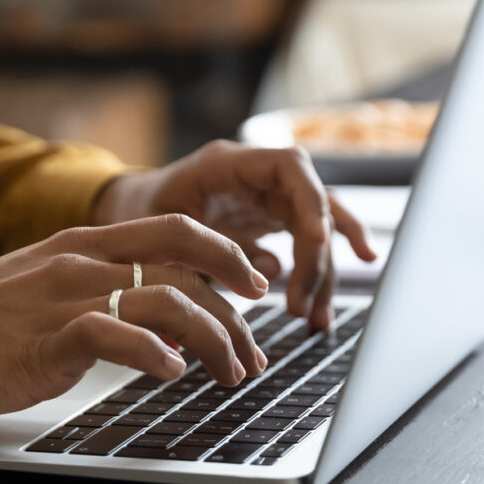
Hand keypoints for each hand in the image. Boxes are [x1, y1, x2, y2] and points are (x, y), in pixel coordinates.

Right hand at [0, 215, 269, 424]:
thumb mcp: (39, 297)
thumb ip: (94, 299)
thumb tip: (152, 327)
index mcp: (79, 246)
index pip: (174, 231)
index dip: (226, 255)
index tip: (255, 285)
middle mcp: (79, 261)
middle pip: (186, 264)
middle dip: (236, 306)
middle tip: (259, 346)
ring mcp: (63, 296)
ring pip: (166, 299)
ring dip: (214, 339)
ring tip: (232, 374)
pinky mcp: (46, 338)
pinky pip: (116, 336)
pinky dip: (154, 354)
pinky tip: (173, 375)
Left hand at [92, 140, 376, 329]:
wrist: (127, 212)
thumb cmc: (136, 216)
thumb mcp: (158, 235)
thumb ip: (201, 257)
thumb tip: (257, 285)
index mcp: (227, 164)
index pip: (290, 168)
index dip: (310, 203)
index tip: (317, 242)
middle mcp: (256, 174)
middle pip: (311, 204)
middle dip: (315, 258)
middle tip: (301, 309)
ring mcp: (267, 195)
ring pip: (315, 225)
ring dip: (322, 271)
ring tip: (316, 319)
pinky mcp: (271, 217)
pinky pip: (309, 234)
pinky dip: (328, 255)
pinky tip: (356, 269)